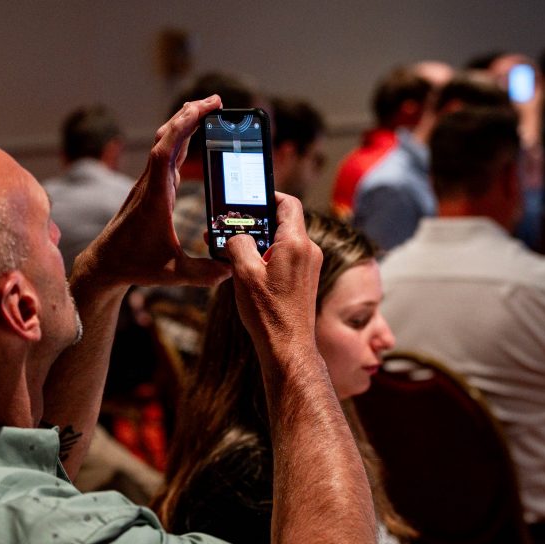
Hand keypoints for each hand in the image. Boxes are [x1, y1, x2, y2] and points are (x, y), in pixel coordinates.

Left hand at [75, 95, 230, 289]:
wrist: (106, 264)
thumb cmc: (134, 265)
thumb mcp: (173, 273)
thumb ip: (204, 272)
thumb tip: (232, 268)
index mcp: (155, 197)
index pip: (165, 152)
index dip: (183, 127)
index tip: (204, 108)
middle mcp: (150, 184)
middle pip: (167, 138)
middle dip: (190, 115)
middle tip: (216, 100)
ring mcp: (149, 184)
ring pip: (166, 143)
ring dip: (185, 123)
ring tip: (208, 108)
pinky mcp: (150, 188)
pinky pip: (166, 154)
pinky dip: (181, 139)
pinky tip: (193, 135)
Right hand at [224, 193, 321, 359]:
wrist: (287, 347)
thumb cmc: (268, 313)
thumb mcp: (243, 272)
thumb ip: (238, 243)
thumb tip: (237, 235)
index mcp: (295, 243)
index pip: (287, 203)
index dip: (268, 196)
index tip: (249, 199)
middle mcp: (309, 251)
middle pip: (284, 221)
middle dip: (258, 222)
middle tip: (234, 228)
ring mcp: (310, 265)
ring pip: (284, 241)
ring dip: (261, 242)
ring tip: (237, 253)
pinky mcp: (306, 279)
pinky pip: (288, 257)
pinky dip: (269, 257)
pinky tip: (250, 271)